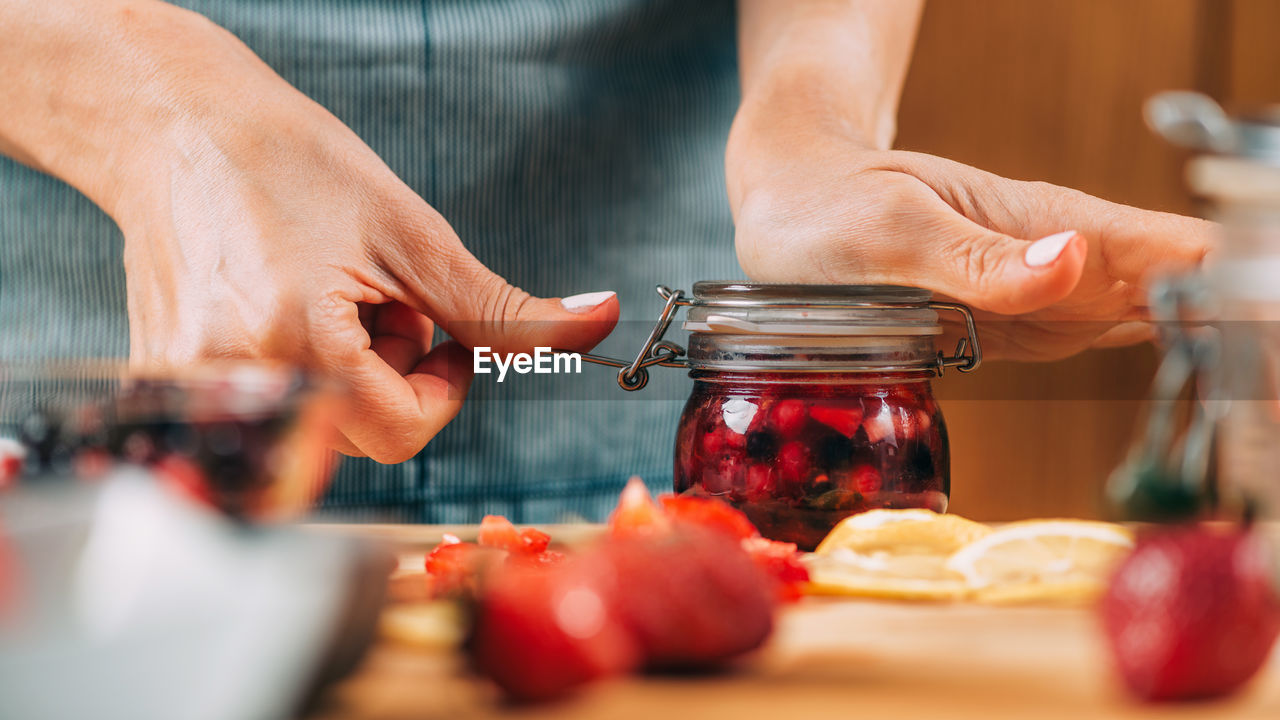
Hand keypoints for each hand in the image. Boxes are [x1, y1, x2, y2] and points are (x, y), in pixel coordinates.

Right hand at [99, 10, 617, 461]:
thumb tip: (599, 324)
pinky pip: (269, 411)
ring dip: (349, 376)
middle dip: (395, 374)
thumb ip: (505, 309)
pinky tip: (282, 309)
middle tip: (377, 298)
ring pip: (318, 430)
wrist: (172, 125)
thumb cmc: (289, 162)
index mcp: (297, 345)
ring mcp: (192, 389)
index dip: (443, 386)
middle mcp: (236, 382)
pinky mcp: (169, 383)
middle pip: (362, 435)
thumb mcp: (413, 235)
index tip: (442, 336)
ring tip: (328, 297)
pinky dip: (299, 374)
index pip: (403, 431)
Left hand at [727, 122, 1214, 360]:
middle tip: (1259, 378)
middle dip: (1226, 327)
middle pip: (1170, 292)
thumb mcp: (891, 231)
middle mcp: (1053, 261)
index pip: (1165, 250)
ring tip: (1242, 387)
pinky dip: (1136, 351)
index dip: (1224, 285)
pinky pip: (1087, 336)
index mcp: (1040, 226)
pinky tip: (1177, 372)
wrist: (789, 196)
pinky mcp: (1007, 322)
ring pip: (1140, 317)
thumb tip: (1076, 266)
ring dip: (1196, 343)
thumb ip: (977, 260)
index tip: (1260, 321)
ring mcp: (1034, 293)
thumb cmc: (830, 202)